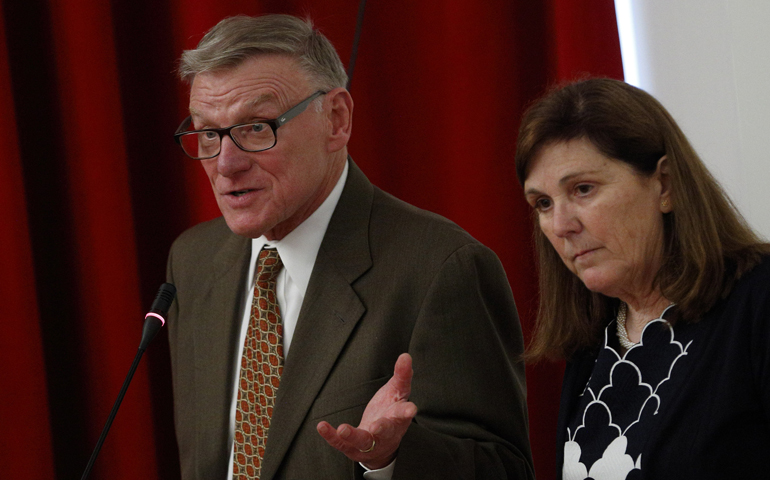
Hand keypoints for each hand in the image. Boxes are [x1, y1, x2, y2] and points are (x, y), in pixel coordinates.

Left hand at [317, 353, 416, 469]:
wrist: (382, 446)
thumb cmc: (390, 412)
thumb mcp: (397, 392)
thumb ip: (401, 375)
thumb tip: (406, 355)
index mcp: (398, 417)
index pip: (404, 413)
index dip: (407, 411)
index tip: (411, 409)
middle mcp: (386, 433)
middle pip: (385, 430)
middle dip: (381, 428)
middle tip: (376, 426)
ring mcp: (370, 442)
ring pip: (363, 440)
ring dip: (353, 435)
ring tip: (343, 429)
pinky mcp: (353, 448)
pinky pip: (341, 443)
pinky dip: (331, 436)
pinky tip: (321, 426)